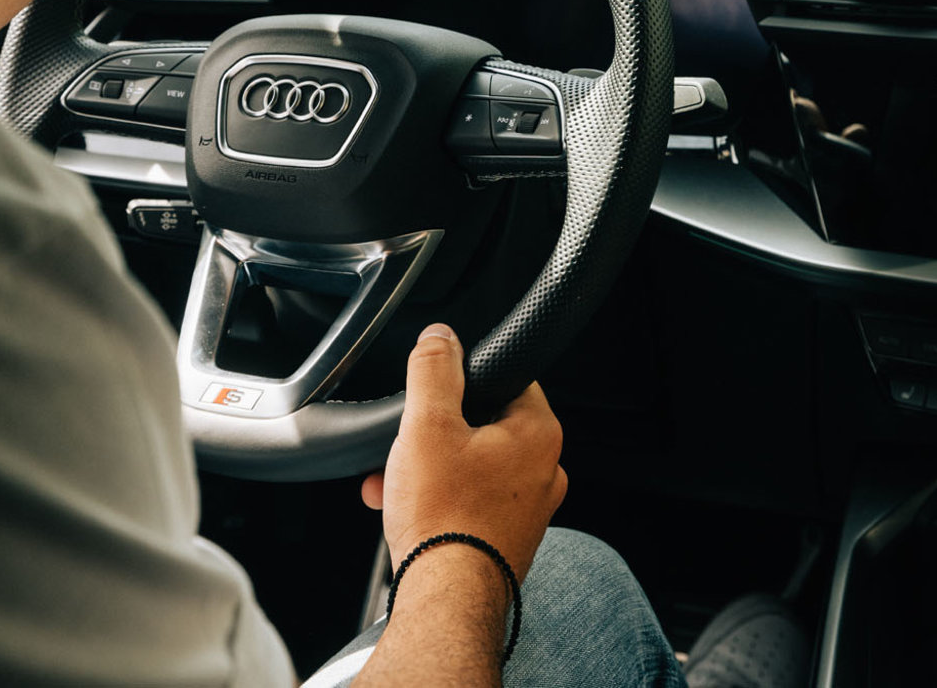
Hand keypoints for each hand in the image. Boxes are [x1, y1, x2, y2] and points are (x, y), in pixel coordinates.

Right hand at [360, 323, 566, 584]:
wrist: (445, 599)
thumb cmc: (444, 518)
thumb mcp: (427, 424)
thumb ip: (434, 369)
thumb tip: (440, 337)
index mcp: (537, 433)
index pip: (506, 377)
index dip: (462, 377)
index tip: (433, 390)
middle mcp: (544, 470)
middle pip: (481, 424)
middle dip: (430, 433)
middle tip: (402, 446)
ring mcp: (528, 508)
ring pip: (470, 465)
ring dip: (426, 467)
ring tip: (392, 484)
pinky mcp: (507, 537)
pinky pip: (470, 501)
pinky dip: (438, 498)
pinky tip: (405, 511)